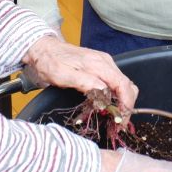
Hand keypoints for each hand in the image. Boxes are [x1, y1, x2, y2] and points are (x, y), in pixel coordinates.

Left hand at [22, 36, 137, 119]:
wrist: (43, 49)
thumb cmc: (50, 62)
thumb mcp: (63, 75)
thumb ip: (85, 83)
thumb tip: (104, 94)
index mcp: (99, 64)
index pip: (123, 86)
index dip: (126, 105)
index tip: (121, 120)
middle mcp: (106, 63)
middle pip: (128, 86)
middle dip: (126, 106)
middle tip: (117, 123)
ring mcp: (105, 64)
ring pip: (123, 86)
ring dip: (121, 103)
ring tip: (112, 117)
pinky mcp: (102, 67)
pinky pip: (115, 83)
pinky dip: (115, 97)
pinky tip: (106, 106)